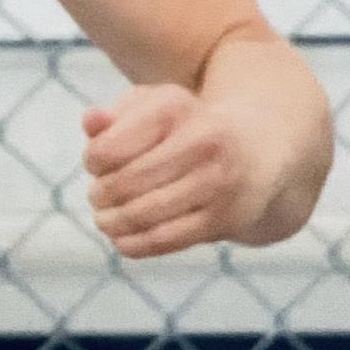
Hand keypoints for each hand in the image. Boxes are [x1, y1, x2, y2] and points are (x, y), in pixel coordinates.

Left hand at [82, 84, 257, 258]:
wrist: (260, 148)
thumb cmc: (190, 124)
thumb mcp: (155, 105)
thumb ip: (117, 113)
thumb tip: (90, 123)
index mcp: (174, 108)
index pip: (111, 146)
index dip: (93, 161)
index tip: (94, 164)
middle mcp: (200, 141)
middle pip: (127, 182)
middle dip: (102, 194)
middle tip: (97, 197)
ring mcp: (216, 182)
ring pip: (146, 213)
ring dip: (114, 222)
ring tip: (104, 220)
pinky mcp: (226, 218)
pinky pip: (169, 239)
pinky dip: (137, 244)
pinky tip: (122, 241)